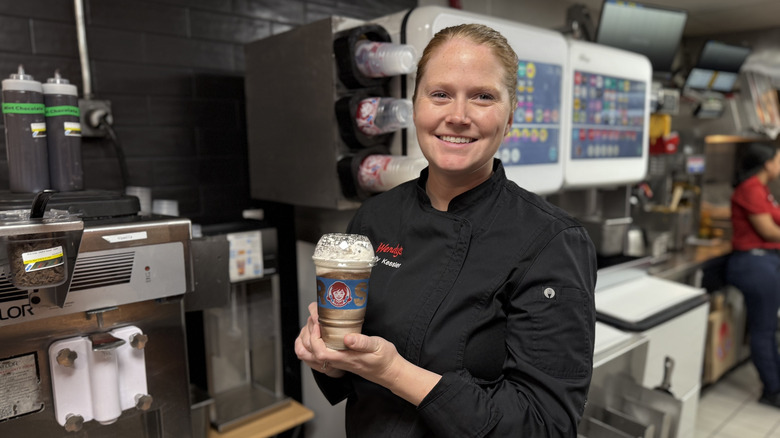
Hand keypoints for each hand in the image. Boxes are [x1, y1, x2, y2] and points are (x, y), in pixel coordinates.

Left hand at [295, 303, 440, 405]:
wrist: (389, 371)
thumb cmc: (384, 358)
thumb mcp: (377, 346)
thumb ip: (362, 343)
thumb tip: (347, 338)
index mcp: (345, 358)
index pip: (320, 353)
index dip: (315, 338)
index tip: (319, 323)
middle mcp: (338, 362)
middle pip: (311, 355)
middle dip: (307, 336)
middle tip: (314, 319)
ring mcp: (337, 362)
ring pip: (311, 358)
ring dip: (306, 342)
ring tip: (312, 325)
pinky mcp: (339, 360)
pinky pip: (318, 357)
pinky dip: (311, 346)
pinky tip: (317, 335)